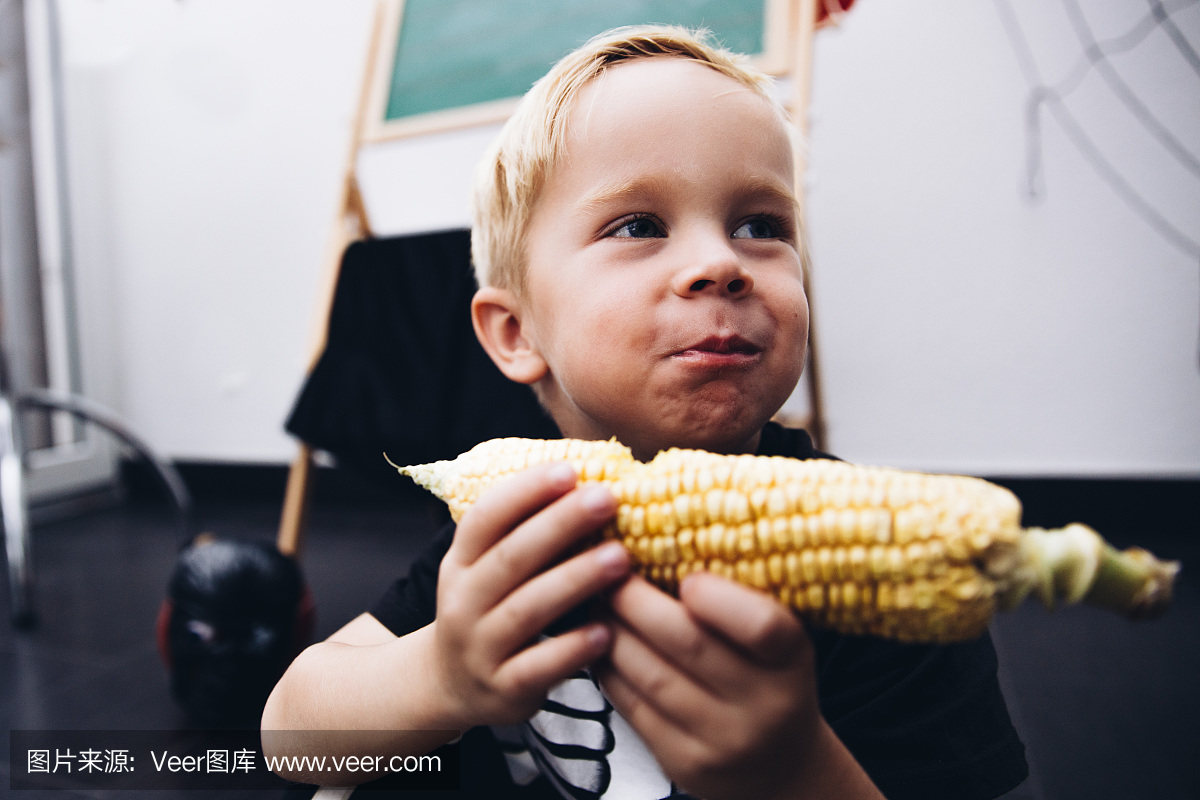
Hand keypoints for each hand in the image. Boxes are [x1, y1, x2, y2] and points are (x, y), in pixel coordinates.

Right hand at [430, 462, 628, 728]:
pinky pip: (538, 668)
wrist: (450, 685)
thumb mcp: (487, 568)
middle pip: (510, 557)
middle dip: (560, 524)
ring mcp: (480, 648)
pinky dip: (572, 649)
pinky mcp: (503, 690)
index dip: (525, 491)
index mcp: (462, 561)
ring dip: (575, 580)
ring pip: (527, 610)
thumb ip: (525, 531)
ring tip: (621, 557)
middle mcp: (464, 602)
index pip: (485, 518)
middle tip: (608, 498)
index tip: (570, 469)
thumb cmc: (490, 609)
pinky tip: (607, 631)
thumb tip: (591, 477)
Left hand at [595, 573, 826, 799]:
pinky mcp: (684, 763)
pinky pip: (633, 707)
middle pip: (688, 643)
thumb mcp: (778, 642)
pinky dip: (608, 667)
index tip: (686, 578)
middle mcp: (764, 706)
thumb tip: (669, 533)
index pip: (763, 626)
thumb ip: (740, 598)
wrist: (780, 766)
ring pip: (650, 675)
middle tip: (609, 571)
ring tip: (597, 600)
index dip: (717, 597)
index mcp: (792, 661)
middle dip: (636, 600)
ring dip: (612, 630)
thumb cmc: (769, 679)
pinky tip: (599, 642)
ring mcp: (722, 741)